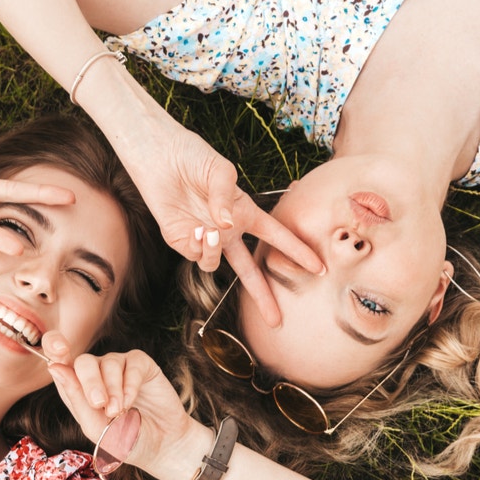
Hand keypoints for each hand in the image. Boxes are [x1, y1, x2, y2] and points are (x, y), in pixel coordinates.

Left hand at [40, 332, 204, 479]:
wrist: (161, 446)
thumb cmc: (124, 439)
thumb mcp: (95, 426)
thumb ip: (75, 398)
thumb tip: (54, 367)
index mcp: (78, 388)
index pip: (60, 362)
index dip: (55, 350)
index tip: (57, 358)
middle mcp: (97, 374)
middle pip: (84, 361)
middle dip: (89, 382)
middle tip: (99, 404)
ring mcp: (119, 367)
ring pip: (108, 363)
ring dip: (112, 389)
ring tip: (119, 412)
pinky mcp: (141, 365)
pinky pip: (131, 364)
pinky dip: (129, 384)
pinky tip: (131, 402)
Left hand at [116, 120, 323, 325]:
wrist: (160, 157)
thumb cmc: (194, 158)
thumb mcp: (220, 172)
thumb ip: (226, 199)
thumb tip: (225, 226)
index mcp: (245, 213)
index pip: (277, 236)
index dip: (298, 251)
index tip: (319, 268)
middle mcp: (227, 231)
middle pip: (250, 271)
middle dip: (263, 296)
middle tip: (276, 321)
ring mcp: (206, 239)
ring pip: (217, 265)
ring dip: (215, 252)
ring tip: (208, 230)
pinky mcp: (183, 242)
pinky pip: (197, 256)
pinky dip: (199, 247)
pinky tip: (195, 227)